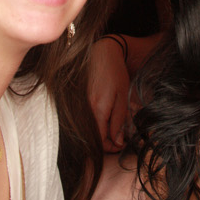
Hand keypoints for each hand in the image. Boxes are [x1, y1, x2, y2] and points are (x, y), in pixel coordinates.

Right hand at [88, 37, 130, 152]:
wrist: (100, 52)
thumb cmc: (114, 72)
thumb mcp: (122, 97)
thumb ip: (118, 121)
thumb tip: (117, 142)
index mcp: (97, 110)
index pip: (101, 141)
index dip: (113, 147)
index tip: (123, 143)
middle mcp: (84, 110)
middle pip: (93, 138)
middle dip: (107, 142)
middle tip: (120, 136)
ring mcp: (78, 105)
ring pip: (89, 129)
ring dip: (101, 133)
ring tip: (114, 126)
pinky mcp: (76, 101)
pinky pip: (85, 119)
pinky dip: (95, 123)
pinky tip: (104, 116)